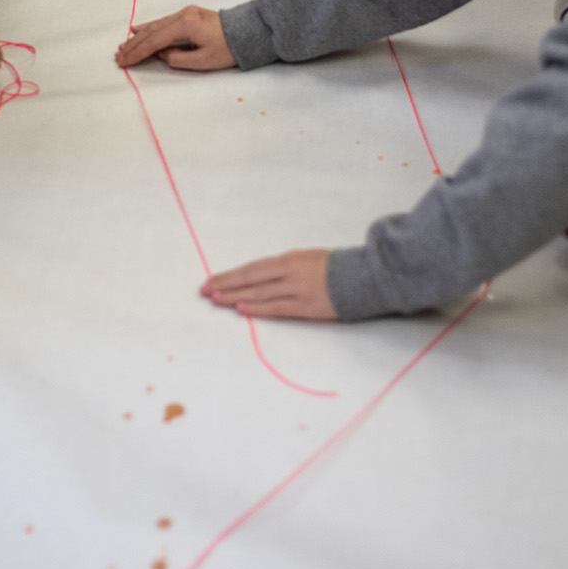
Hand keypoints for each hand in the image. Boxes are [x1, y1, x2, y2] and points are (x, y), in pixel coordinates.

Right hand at [116, 5, 234, 70]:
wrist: (247, 31)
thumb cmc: (228, 48)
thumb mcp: (203, 60)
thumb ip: (178, 59)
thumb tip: (162, 55)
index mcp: (186, 25)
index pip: (155, 40)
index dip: (138, 52)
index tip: (125, 61)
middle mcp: (183, 15)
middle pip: (152, 32)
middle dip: (134, 45)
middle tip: (119, 56)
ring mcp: (185, 13)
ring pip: (155, 25)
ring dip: (138, 37)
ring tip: (123, 46)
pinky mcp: (188, 15)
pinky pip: (163, 22)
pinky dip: (149, 28)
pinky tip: (138, 30)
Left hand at [200, 250, 336, 320]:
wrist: (364, 276)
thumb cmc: (335, 268)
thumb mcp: (306, 259)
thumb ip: (284, 269)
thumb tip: (260, 279)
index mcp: (288, 259)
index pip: (251, 268)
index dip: (230, 275)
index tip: (211, 280)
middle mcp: (288, 272)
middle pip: (250, 279)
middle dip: (225, 285)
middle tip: (204, 291)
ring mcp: (296, 289)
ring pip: (259, 293)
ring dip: (235, 297)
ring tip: (216, 299)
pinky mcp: (306, 307)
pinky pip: (277, 308)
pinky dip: (258, 308)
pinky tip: (242, 310)